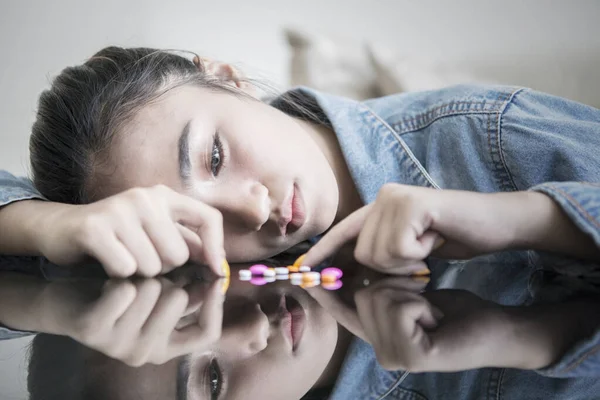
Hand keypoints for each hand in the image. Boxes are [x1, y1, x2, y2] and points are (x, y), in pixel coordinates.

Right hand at [34, 185, 226, 277]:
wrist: (63, 228)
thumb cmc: (119, 236)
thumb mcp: (156, 233)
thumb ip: (187, 243)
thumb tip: (219, 264)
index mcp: (166, 196)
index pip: (209, 218)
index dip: (216, 247)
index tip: (215, 272)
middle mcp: (145, 197)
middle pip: (179, 254)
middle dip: (164, 268)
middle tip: (142, 259)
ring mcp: (119, 210)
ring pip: (153, 266)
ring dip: (139, 273)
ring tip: (124, 259)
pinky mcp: (95, 228)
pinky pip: (126, 268)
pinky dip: (118, 274)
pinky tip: (107, 263)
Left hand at [39, 277, 224, 366]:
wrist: (67, 303)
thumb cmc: (123, 296)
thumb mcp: (162, 296)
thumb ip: (191, 292)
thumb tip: (220, 276)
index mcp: (167, 348)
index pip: (208, 332)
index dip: (215, 303)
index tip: (215, 277)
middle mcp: (146, 354)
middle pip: (180, 301)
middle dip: (169, 279)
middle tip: (148, 281)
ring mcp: (120, 346)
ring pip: (154, 289)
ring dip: (143, 275)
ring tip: (128, 281)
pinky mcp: (95, 332)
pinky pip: (125, 291)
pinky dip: (121, 277)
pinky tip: (110, 283)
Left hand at [303, 184, 525, 273]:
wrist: (496, 223)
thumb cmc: (453, 238)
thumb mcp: (409, 249)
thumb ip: (380, 252)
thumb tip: (346, 271)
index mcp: (379, 207)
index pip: (342, 233)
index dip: (321, 253)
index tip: (300, 270)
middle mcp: (382, 196)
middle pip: (361, 254)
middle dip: (390, 269)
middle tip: (421, 256)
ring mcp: (396, 197)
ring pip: (376, 255)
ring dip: (406, 264)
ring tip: (429, 246)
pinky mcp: (411, 203)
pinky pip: (398, 250)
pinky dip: (419, 256)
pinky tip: (436, 240)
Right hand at [306, 277, 532, 371]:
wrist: (493, 332)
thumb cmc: (452, 311)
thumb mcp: (409, 294)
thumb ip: (376, 287)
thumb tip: (347, 262)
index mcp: (377, 334)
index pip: (340, 310)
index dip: (324, 289)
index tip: (303, 268)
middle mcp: (380, 349)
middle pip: (361, 293)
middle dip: (393, 282)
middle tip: (421, 297)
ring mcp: (394, 356)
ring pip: (378, 296)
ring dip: (410, 292)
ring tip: (428, 308)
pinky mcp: (412, 356)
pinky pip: (401, 306)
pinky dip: (422, 302)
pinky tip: (435, 320)